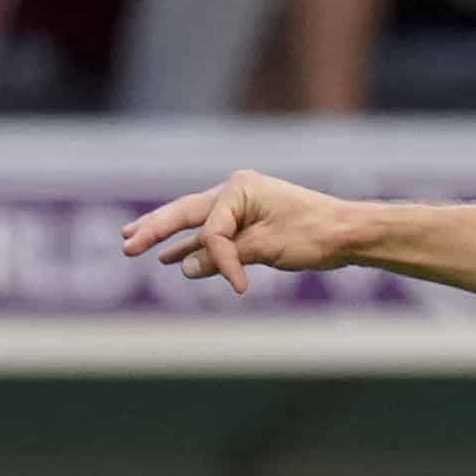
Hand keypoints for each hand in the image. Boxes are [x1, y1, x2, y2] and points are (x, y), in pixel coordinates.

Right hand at [120, 170, 358, 290]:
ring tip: (133, 243)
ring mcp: (240, 206)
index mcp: (239, 188)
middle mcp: (235, 192)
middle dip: (154, 229)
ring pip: (195, 223)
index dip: (219, 261)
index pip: (212, 230)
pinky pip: (213, 235)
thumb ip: (225, 256)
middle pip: (185, 212)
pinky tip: (170, 257)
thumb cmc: (316, 234)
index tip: (240, 287)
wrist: (350, 233)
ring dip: (166, 235)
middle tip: (126, 244)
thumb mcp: (269, 248)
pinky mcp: (248, 223)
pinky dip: (193, 246)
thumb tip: (182, 266)